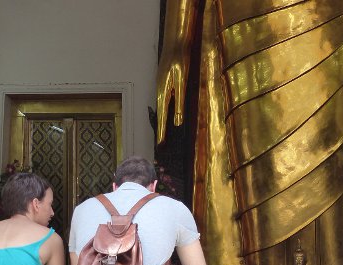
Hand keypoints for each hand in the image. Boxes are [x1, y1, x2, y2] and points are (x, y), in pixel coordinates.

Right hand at [156, 0, 196, 143]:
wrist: (176, 41)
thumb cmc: (181, 59)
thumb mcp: (183, 82)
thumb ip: (180, 102)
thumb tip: (178, 122)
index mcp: (163, 92)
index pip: (163, 117)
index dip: (162, 132)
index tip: (161, 145)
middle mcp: (160, 90)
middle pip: (160, 115)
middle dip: (161, 130)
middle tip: (160, 146)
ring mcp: (161, 86)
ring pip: (161, 108)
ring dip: (162, 122)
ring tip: (163, 136)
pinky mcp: (165, 83)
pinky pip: (164, 102)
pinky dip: (164, 112)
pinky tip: (167, 116)